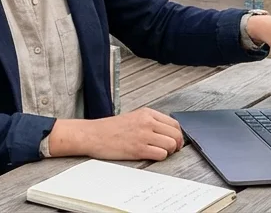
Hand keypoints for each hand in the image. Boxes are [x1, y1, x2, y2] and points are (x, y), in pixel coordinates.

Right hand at [48, 107, 184, 160]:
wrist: (93, 135)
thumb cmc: (110, 129)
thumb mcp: (133, 118)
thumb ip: (150, 122)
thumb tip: (168, 133)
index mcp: (147, 113)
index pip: (174, 124)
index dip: (177, 135)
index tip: (174, 141)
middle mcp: (147, 122)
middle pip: (176, 134)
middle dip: (177, 144)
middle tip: (171, 150)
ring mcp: (144, 135)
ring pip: (171, 145)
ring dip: (168, 152)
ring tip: (158, 152)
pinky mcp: (139, 149)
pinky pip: (161, 154)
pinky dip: (159, 157)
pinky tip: (150, 155)